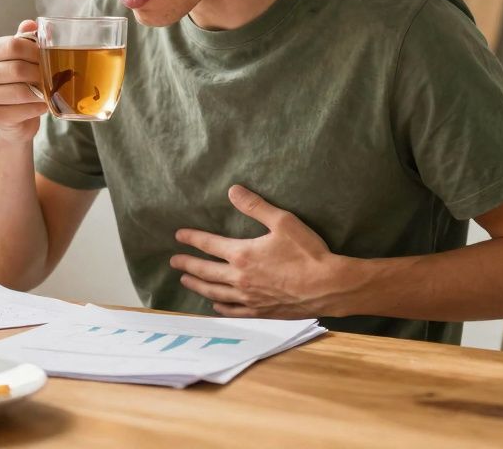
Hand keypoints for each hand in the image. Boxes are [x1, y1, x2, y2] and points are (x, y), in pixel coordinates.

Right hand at [0, 19, 49, 142]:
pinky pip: (23, 110)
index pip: (13, 45)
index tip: (48, 56)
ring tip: (50, 89)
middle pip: (17, 69)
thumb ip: (25, 39)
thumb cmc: (18, 80)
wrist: (13, 116)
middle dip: (40, 72)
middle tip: (54, 75)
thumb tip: (31, 23)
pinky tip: (43, 104)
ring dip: (41, 91)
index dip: (36, 50)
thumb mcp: (20, 56)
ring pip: (21, 91)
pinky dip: (38, 107)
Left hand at [170, 185, 349, 318]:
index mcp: (242, 254)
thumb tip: (233, 190)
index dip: (192, 239)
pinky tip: (214, 304)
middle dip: (187, 265)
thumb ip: (255, 206)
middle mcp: (240, 278)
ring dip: (197, 286)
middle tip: (174, 261)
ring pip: (214, 292)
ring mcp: (249, 298)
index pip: (209, 245)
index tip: (178, 236)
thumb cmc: (308, 253)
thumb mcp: (283, 221)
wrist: (328, 287)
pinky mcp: (260, 311)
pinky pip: (233, 311)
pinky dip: (219, 307)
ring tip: (185, 281)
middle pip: (205, 271)